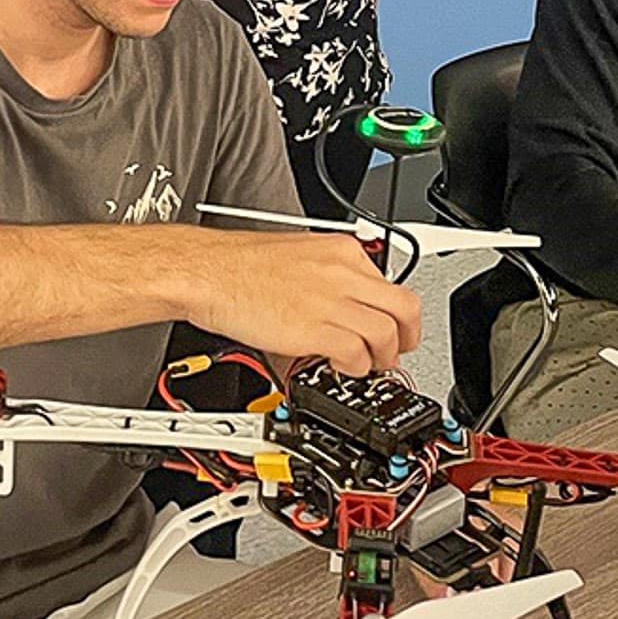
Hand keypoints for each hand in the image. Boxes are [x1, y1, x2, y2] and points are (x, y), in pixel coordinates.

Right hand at [184, 229, 421, 376]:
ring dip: (383, 357)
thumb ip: (330, 278)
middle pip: (404, 307)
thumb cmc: (240, 266)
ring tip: (367, 365)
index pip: (391, 284)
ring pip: (387, 334)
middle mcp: (343, 273)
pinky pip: (357, 354)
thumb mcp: (300, 255)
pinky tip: (342, 367)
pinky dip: (356, 366)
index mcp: (342, 251)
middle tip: (397, 351)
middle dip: (408, 337)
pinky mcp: (314, 329)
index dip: (396, 315)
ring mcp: (331, 301)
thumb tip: (345, 306)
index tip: (392, 328)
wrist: (209, 272)